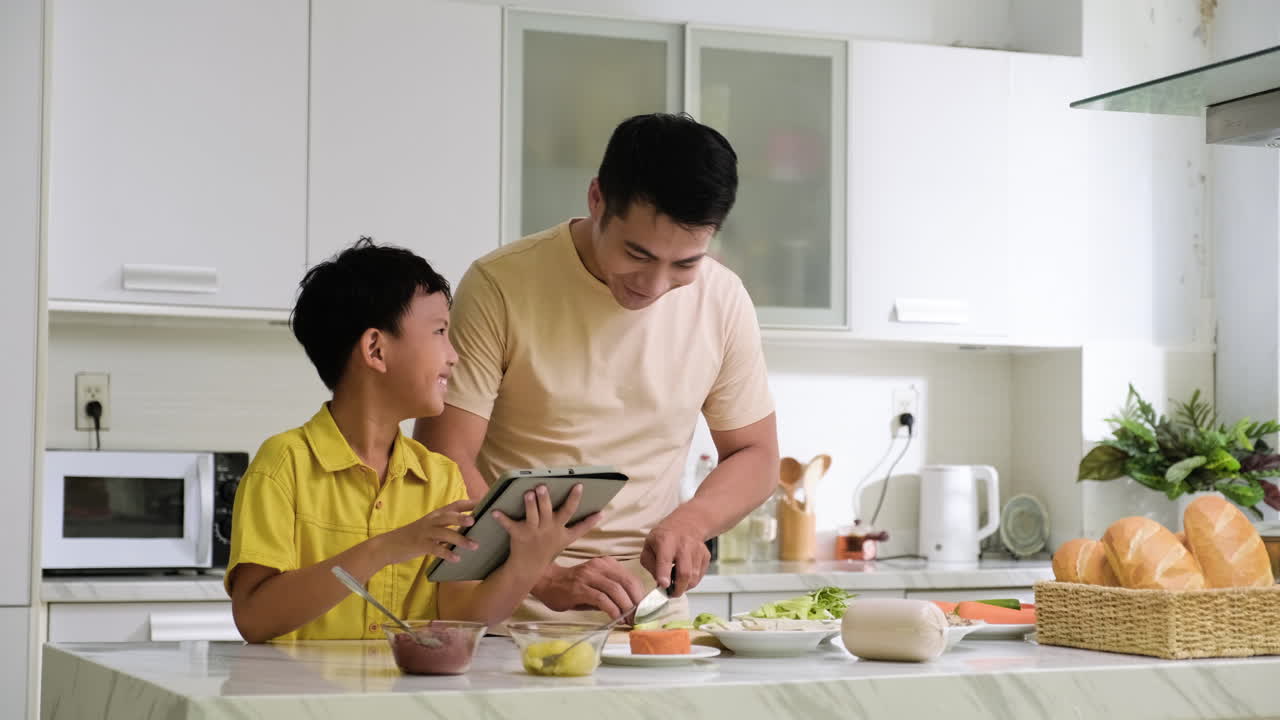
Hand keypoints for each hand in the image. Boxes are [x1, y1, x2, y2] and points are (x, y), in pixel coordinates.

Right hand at [380, 499, 477, 565]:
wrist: (389, 545)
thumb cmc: (414, 536)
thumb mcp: (430, 527)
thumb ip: (447, 526)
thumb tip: (469, 526)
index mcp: (436, 515)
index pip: (455, 505)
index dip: (470, 503)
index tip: (486, 502)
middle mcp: (431, 521)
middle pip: (448, 516)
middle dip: (462, 517)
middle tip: (477, 520)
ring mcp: (425, 533)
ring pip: (444, 533)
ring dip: (460, 539)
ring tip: (474, 546)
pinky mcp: (420, 545)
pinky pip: (435, 549)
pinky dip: (447, 553)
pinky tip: (457, 558)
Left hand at [493, 483, 602, 568]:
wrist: (529, 567)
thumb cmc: (549, 547)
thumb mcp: (567, 538)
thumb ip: (583, 526)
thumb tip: (602, 514)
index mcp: (562, 531)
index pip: (575, 519)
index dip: (581, 507)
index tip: (584, 491)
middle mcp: (549, 530)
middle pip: (551, 513)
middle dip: (547, 500)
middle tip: (544, 487)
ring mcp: (534, 532)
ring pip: (533, 516)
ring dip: (530, 504)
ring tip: (529, 493)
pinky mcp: (519, 534)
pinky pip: (510, 525)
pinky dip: (502, 518)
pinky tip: (495, 511)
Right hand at [530, 557, 646, 618]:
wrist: (546, 582)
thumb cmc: (572, 586)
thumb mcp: (595, 584)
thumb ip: (611, 592)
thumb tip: (630, 608)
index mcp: (606, 564)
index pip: (630, 577)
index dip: (640, 595)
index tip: (644, 610)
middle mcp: (599, 566)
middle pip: (627, 582)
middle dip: (636, 602)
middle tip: (638, 618)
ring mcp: (589, 576)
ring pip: (616, 590)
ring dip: (626, 607)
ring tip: (628, 620)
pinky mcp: (579, 588)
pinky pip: (601, 599)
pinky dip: (612, 610)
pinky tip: (616, 619)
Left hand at [641, 517, 710, 596]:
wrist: (687, 523)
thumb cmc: (664, 537)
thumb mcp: (649, 545)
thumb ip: (650, 564)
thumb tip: (659, 582)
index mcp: (665, 541)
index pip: (665, 559)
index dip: (664, 573)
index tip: (664, 585)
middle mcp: (683, 544)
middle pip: (684, 572)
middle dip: (678, 588)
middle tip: (671, 594)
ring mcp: (697, 550)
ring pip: (694, 576)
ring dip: (685, 586)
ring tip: (677, 584)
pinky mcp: (705, 555)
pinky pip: (700, 575)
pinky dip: (692, 580)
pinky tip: (685, 576)